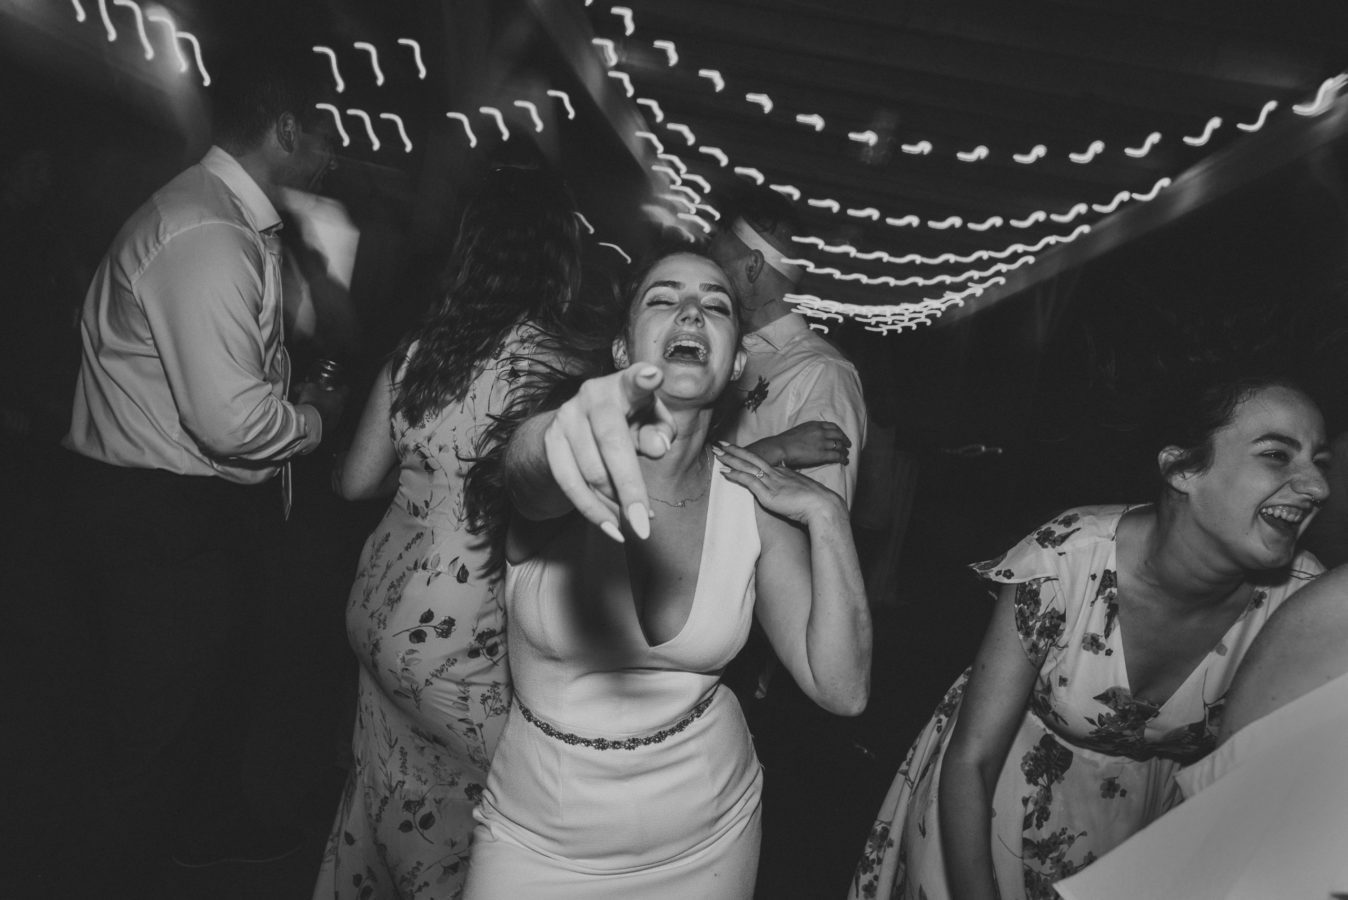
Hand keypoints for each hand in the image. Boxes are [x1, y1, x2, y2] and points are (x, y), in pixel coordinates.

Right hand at [296, 381, 347, 439]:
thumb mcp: (309, 388)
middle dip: (332, 399)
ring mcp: (335, 419)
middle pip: (340, 402)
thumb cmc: (312, 402)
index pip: (345, 390)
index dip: (341, 388)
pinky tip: (315, 416)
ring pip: (334, 412)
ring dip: (328, 409)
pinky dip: (323, 418)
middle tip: (324, 396)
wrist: (308, 421)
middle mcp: (340, 408)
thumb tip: (300, 386)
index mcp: (339, 397)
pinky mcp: (329, 428)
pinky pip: (328, 421)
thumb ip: (307, 386)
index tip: (339, 387)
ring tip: (318, 407)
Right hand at [543, 364, 675, 540]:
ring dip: (614, 503)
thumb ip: (659, 431)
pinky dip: (593, 511)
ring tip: (634, 523)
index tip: (652, 376)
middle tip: (645, 525)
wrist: (578, 427)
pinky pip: (570, 484)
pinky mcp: (550, 441)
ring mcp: (566, 417)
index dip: (642, 379)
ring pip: (591, 472)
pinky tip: (612, 528)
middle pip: (613, 444)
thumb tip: (657, 447)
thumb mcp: (650, 423)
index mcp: (624, 386)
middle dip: (630, 488)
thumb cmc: (628, 422)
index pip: (635, 380)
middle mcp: (592, 396)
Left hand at [714, 442, 844, 525]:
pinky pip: (748, 480)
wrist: (822, 505)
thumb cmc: (815, 502)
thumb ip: (792, 490)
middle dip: (734, 451)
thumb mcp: (801, 491)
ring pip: (747, 466)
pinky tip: (725, 471)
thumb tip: (788, 493)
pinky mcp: (768, 493)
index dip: (748, 455)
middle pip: (752, 458)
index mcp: (784, 473)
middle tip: (720, 443)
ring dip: (730, 459)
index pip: (762, 461)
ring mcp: (771, 482)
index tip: (737, 450)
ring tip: (717, 453)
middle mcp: (776, 474)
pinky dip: (735, 475)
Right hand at [751, 420, 850, 468]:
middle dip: (844, 440)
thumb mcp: (799, 430)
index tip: (841, 435)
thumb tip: (812, 438)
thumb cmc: (785, 441)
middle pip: (838, 435)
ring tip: (846, 454)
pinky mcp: (822, 454)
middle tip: (848, 445)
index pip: (832, 426)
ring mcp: (822, 443)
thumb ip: (809, 432)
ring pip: (839, 446)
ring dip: (844, 450)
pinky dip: (843, 458)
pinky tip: (845, 461)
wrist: (781, 447)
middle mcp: (820, 432)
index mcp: (814, 425)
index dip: (839, 432)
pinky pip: (837, 456)